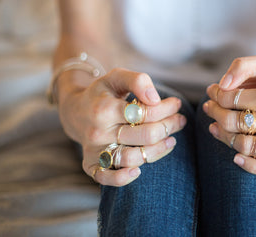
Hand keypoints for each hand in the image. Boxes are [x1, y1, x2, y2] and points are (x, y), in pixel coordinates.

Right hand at [57, 68, 186, 185]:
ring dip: (158, 150)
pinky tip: (140, 170)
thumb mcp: (117, 77)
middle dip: (168, 126)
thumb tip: (155, 99)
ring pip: (132, 158)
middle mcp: (98, 132)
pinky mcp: (90, 164)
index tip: (176, 104)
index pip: (145, 112)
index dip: (167, 108)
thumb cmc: (103, 93)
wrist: (76, 111)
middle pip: (145, 135)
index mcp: (105, 109)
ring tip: (171, 140)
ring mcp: (94, 150)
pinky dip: (123, 178)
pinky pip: (106, 178)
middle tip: (179, 120)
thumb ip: (137, 81)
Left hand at [203, 53, 255, 176]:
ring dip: (223, 137)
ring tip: (215, 127)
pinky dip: (248, 166)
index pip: (231, 99)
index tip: (213, 92)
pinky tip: (235, 157)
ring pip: (244, 146)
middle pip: (233, 123)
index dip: (216, 95)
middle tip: (210, 108)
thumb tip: (221, 84)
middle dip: (215, 114)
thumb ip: (244, 66)